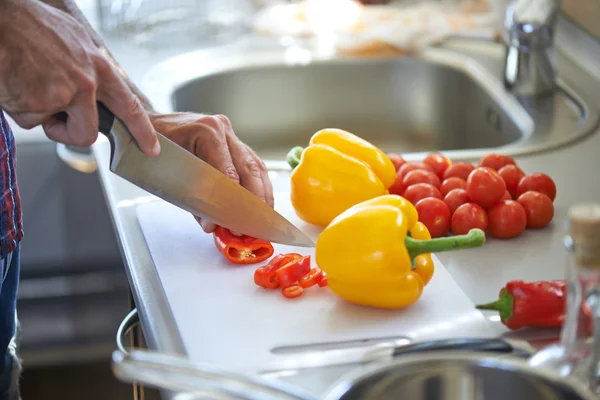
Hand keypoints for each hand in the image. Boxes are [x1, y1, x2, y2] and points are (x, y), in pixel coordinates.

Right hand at [0, 0, 158, 155]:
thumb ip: (87, 66)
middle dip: (73, 134)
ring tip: (27, 88)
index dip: (142, 131)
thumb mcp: (73, 40)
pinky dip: (18, 108)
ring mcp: (63, 95)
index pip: (129, 106)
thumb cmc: (29, 27)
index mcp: (98, 65)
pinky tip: (14, 84)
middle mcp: (86, 83)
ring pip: (56, 129)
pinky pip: (29, 120)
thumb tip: (93, 86)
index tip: (151, 148)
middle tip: (61, 125)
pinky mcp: (37, 105)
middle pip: (89, 133)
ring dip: (42, 118)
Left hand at [149, 112, 273, 232]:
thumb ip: (192, 199)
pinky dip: (259, 185)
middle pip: (249, 168)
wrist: (148, 125)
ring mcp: (230, 134)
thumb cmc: (153, 146)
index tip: (233, 221)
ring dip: (263, 193)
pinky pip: (253, 164)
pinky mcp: (234, 142)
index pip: (228, 171)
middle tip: (254, 223)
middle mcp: (223, 129)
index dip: (232, 200)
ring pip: (256, 165)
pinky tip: (261, 202)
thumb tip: (211, 224)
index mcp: (206, 131)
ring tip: (264, 216)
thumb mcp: (167, 172)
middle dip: (255, 199)